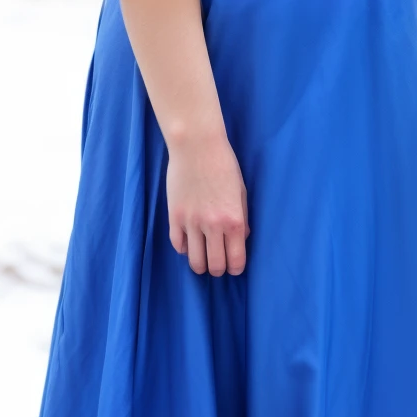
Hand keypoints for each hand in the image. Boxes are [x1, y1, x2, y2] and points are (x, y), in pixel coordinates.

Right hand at [166, 130, 249, 276]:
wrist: (197, 146)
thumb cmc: (223, 164)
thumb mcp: (241, 191)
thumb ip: (243, 218)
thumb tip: (242, 238)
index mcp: (234, 221)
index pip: (236, 260)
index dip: (235, 268)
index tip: (233, 267)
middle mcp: (213, 226)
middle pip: (214, 265)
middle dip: (217, 270)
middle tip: (217, 264)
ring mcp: (191, 223)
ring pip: (194, 260)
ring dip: (200, 264)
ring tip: (202, 257)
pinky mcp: (174, 216)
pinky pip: (177, 244)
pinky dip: (184, 248)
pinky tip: (188, 242)